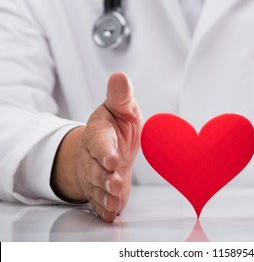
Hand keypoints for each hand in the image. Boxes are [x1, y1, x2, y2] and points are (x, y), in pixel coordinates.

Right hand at [51, 72, 141, 222]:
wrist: (106, 149)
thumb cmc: (116, 126)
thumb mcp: (121, 107)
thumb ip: (120, 96)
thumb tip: (120, 76)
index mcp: (100, 134)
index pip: (100, 143)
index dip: (104, 152)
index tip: (111, 159)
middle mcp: (94, 156)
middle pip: (95, 169)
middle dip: (104, 178)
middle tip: (115, 184)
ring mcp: (95, 175)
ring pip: (97, 187)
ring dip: (105, 196)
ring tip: (114, 202)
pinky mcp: (100, 190)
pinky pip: (99, 201)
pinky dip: (105, 209)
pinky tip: (111, 215)